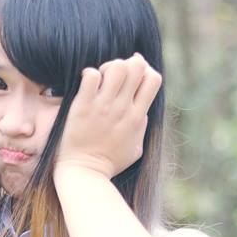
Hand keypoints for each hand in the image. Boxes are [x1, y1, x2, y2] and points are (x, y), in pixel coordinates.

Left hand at [54, 53, 161, 178]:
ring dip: (109, 66)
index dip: (145, 72)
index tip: (132, 79)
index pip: (153, 78)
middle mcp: (123, 108)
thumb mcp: (136, 149)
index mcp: (137, 116)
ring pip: (116, 67)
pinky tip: (86, 83)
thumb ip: (142, 127)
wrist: (85, 173)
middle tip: (114, 75)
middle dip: (128, 64)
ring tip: (100, 78)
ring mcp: (103, 107)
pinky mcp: (83, 107)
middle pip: (136, 67)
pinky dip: (89, 73)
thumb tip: (142, 111)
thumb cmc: (109, 163)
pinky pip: (91, 76)